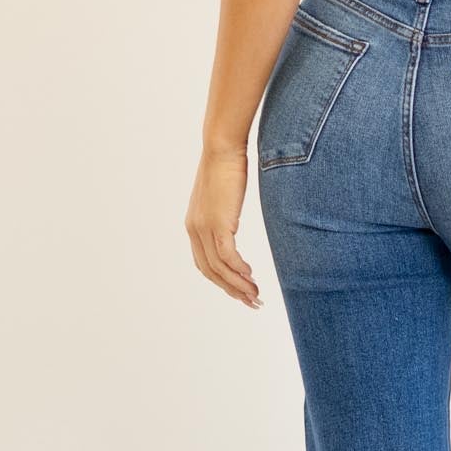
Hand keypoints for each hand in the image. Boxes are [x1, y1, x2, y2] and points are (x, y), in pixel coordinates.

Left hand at [187, 144, 259, 306]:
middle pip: (211, 272)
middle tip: (252, 301)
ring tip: (256, 294)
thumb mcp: (222, 197)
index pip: (205, 264)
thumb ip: (223, 215)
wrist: (221, 149)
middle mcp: (194, 230)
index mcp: (194, 226)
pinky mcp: (218, 224)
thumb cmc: (226, 167)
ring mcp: (204, 228)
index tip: (240, 290)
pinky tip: (252, 276)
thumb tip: (233, 226)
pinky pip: (228, 256)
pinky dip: (239, 270)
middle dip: (232, 290)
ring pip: (220, 268)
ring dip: (239, 285)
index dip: (222, 281)